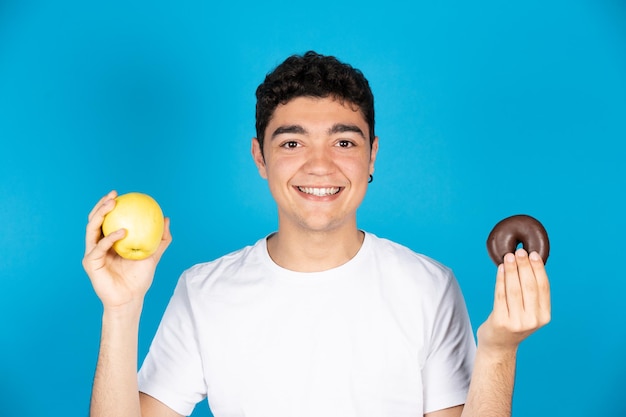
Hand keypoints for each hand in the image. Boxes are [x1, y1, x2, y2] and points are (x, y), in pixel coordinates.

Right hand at [82, 191, 171, 309]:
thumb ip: (161, 239)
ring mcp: (92, 253)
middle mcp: (98, 245)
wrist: (131, 298)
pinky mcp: (90, 263)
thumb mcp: (153, 255)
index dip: (108, 205)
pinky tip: (122, 232)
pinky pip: (99, 247)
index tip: (119, 194)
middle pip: (95, 220)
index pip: (106, 219)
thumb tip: (166, 219)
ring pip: (92, 229)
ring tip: (112, 205)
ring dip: (100, 215)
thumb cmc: (139, 278)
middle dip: (101, 205)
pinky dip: (110, 238)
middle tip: (113, 196)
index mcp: (109, 242)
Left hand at [477, 248, 550, 353]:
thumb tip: (528, 263)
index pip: (543, 288)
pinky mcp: (500, 321)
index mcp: (544, 316)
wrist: (499, 345)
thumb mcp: (529, 312)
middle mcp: (533, 320)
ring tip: (508, 257)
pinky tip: (500, 269)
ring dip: (511, 270)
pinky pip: (500, 295)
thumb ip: (531, 294)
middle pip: (529, 287)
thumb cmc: (513, 323)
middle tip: (520, 252)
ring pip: (514, 289)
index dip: (538, 269)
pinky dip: (500, 279)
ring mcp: (516, 322)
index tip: (533, 254)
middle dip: (524, 266)